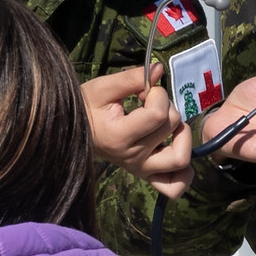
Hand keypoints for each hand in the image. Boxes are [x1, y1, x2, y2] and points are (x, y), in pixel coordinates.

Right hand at [82, 64, 192, 198]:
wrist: (71, 133)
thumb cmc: (86, 108)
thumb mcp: (103, 87)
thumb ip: (133, 77)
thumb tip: (160, 68)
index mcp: (120, 136)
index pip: (158, 114)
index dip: (158, 94)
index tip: (144, 90)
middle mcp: (132, 157)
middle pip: (172, 128)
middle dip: (167, 106)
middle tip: (151, 103)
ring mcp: (140, 169)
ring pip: (180, 160)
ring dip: (183, 137)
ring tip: (168, 126)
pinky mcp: (145, 175)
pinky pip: (173, 187)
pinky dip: (183, 174)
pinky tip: (176, 152)